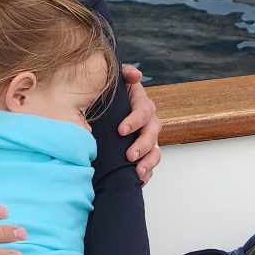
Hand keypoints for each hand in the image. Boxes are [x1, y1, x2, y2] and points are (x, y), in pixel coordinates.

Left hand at [119, 64, 160, 182]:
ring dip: (148, 162)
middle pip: (153, 133)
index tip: (121, 130)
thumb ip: (124, 74)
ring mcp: (146, 139)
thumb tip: (135, 74)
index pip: (145, 111)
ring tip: (138, 172)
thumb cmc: (108, 96)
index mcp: (141, 104)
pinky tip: (138, 180)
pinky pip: (149, 165)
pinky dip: (146, 173)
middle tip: (130, 155)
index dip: (135, 120)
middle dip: (143, 145)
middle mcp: (147, 122)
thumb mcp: (115, 82)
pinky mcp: (142, 154)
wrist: (99, 113)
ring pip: (155, 151)